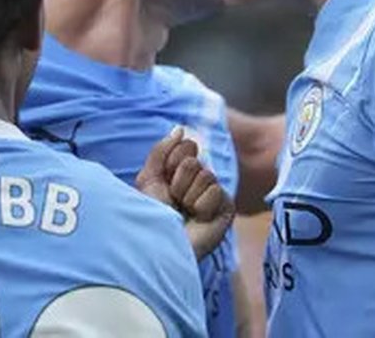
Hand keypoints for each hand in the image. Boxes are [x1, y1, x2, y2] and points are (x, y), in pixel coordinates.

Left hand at [137, 127, 236, 259]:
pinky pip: (216, 191)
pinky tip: (198, 220)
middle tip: (173, 202)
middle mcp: (199, 180)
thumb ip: (162, 151)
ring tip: (184, 213)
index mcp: (181, 170)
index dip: (171, 163)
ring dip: (188, 196)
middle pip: (194, 161)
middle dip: (178, 182)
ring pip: (206, 175)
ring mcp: (214, 194)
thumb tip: (180, 128)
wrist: (159, 245)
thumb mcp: (148, 179)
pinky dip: (201, 207)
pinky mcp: (226, 208)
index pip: (187, 145)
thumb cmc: (151, 216)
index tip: (163, 183)